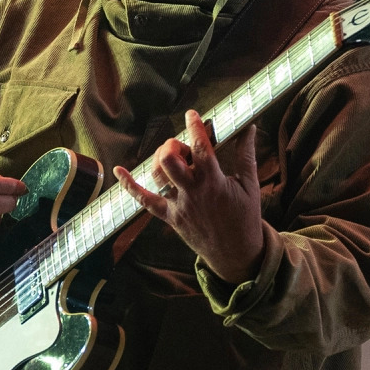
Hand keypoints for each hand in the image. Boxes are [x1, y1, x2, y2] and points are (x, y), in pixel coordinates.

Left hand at [114, 110, 264, 283]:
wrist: (236, 255)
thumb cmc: (245, 218)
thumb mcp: (250, 185)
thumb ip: (246, 155)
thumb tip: (250, 128)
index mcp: (214, 183)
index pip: (202, 149)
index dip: (195, 128)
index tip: (191, 114)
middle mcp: (193, 193)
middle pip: (170, 161)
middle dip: (173, 146)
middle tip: (184, 147)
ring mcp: (178, 206)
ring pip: (157, 175)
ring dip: (160, 159)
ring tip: (174, 156)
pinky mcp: (170, 218)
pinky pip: (145, 202)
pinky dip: (130, 186)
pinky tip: (118, 171)